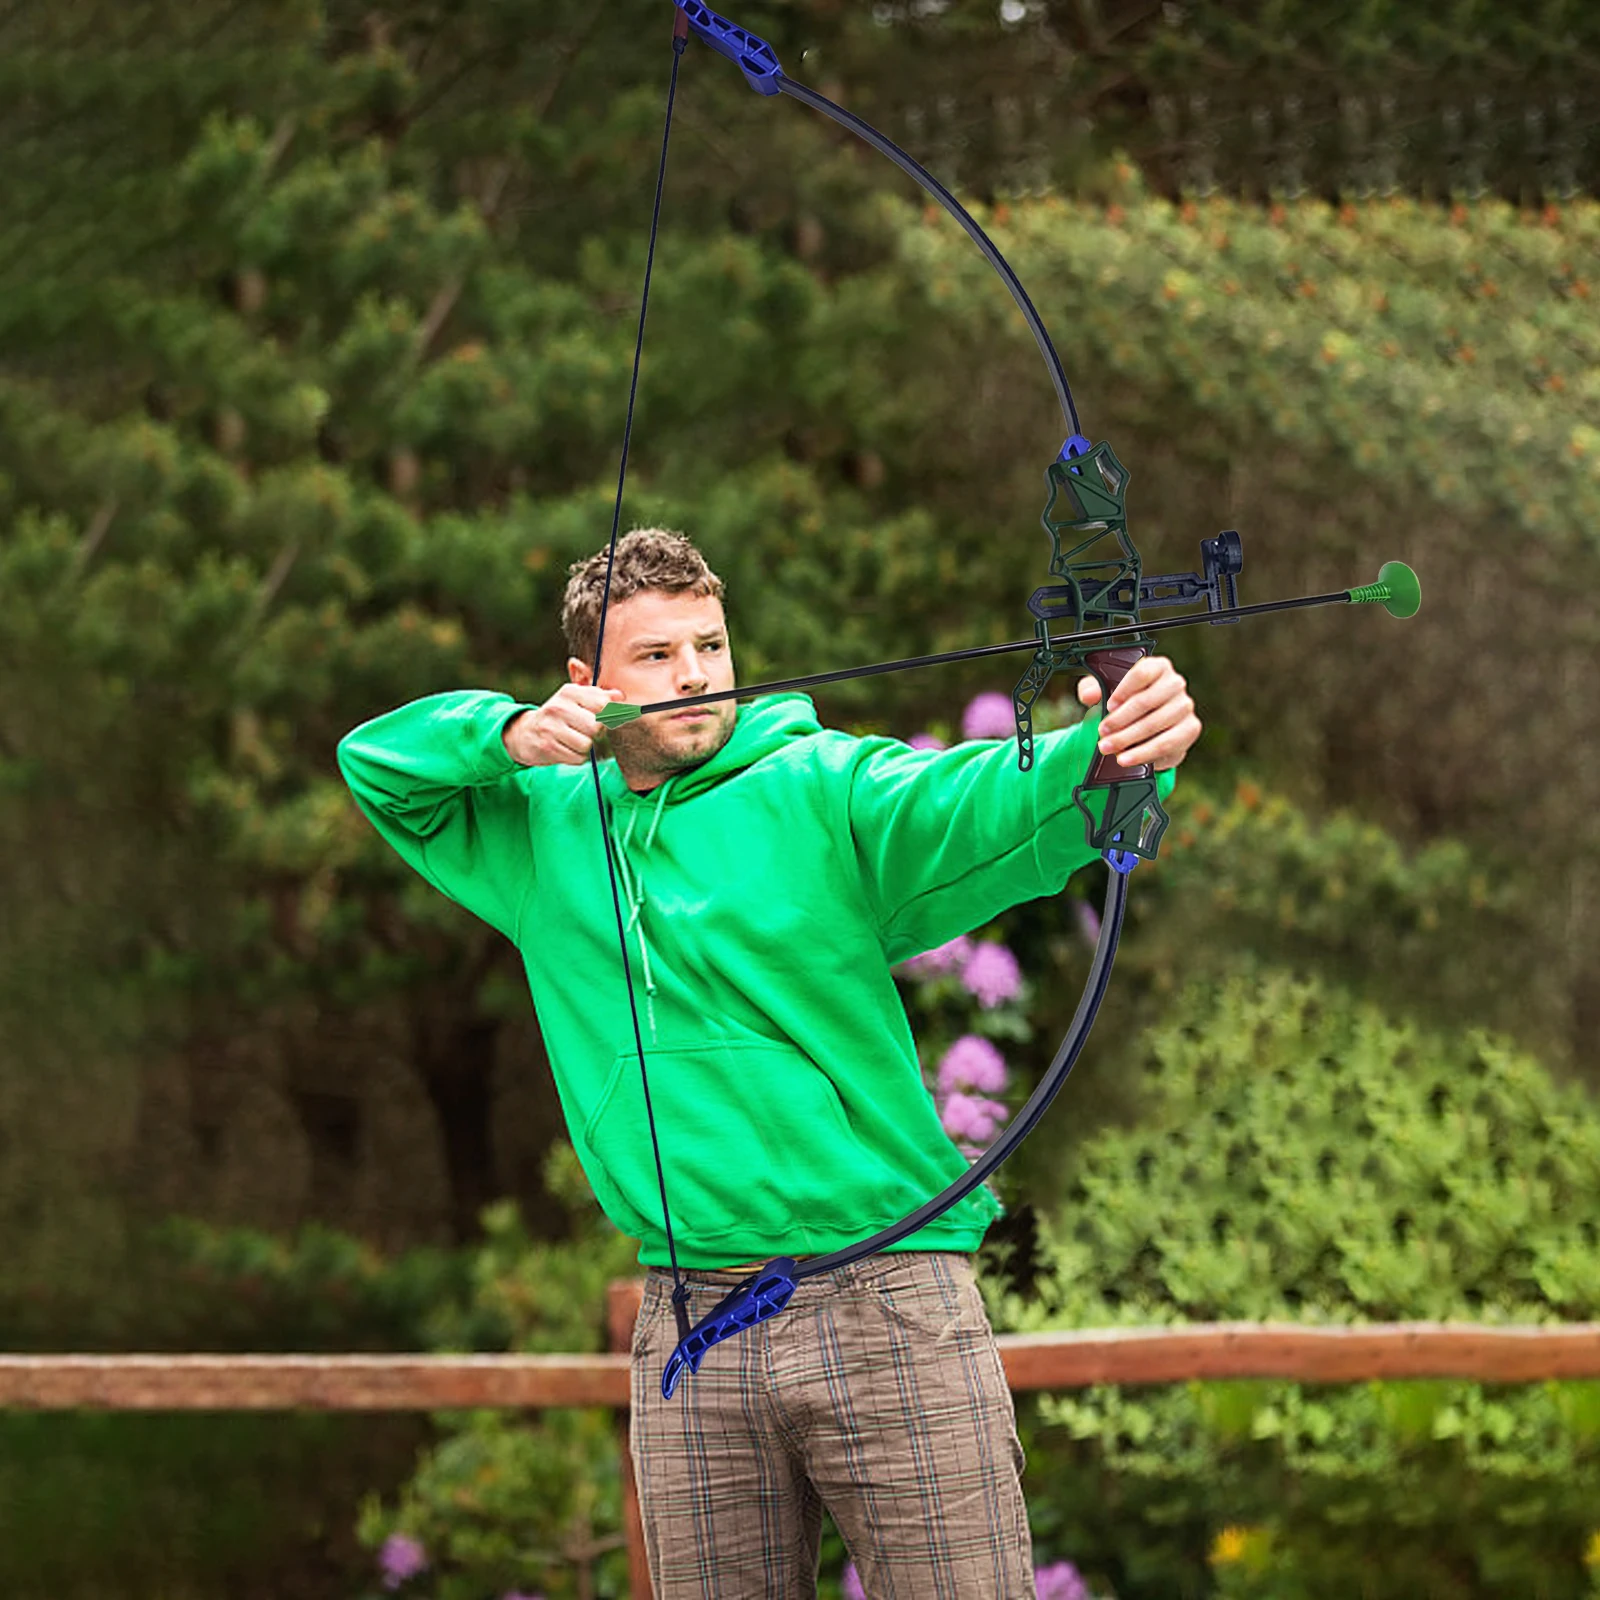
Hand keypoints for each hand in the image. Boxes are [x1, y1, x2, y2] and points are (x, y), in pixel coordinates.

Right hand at [504, 684, 622, 766]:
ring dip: (586, 747)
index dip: (607, 715)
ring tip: (575, 741)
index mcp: (569, 692)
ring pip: (587, 744)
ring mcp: (551, 727)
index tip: (601, 718)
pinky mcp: (547, 747)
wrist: (526, 733)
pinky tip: (567, 749)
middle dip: (596, 734)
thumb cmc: (560, 716)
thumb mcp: (577, 700)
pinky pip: (578, 758)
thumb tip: (620, 697)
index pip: (603, 704)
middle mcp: (558, 707)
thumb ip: (600, 696)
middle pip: (596, 727)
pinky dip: (577, 757)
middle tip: (586, 732)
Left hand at [1077, 655, 1201, 771]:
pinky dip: (1143, 754)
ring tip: (1107, 748)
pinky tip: (1126, 759)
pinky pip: (1166, 744)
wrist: (1148, 726)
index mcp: (1157, 666)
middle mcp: (1175, 683)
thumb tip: (1088, 695)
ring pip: (1154, 725)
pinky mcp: (1191, 729)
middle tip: (1101, 733)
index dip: (1123, 690)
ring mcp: (1185, 706)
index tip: (1108, 705)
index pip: (1141, 673)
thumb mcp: (1106, 691)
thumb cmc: (1126, 702)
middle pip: (1145, 701)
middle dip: (1119, 720)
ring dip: (1127, 739)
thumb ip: (1093, 688)